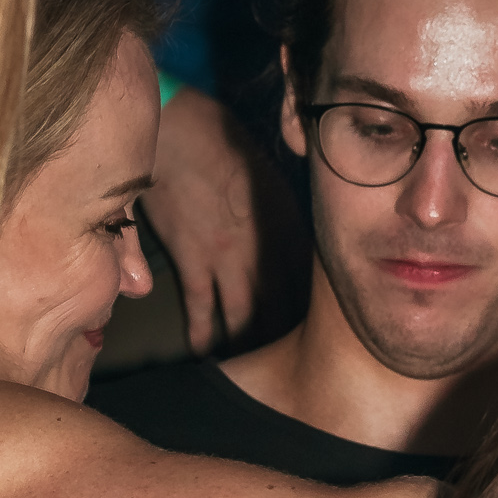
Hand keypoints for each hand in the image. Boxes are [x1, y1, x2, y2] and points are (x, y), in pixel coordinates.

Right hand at [143, 85, 300, 354]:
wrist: (176, 129)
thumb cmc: (219, 137)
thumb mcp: (269, 171)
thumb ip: (282, 212)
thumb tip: (290, 243)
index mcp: (286, 223)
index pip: (307, 277)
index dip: (313, 306)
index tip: (321, 328)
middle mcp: (262, 248)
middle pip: (282, 305)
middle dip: (287, 337)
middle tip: (297, 365)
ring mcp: (226, 258)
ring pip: (243, 315)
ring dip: (247, 343)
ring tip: (251, 368)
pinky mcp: (192, 261)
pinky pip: (200, 309)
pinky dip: (203, 335)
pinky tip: (205, 356)